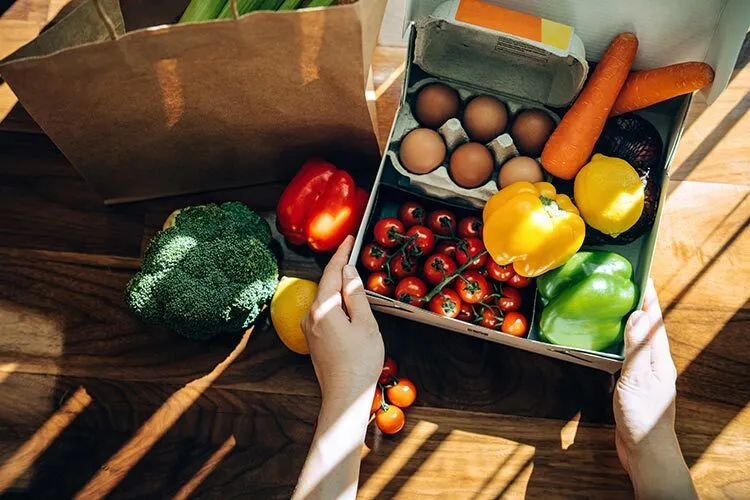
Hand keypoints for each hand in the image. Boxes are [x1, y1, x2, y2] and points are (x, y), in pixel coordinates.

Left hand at [295, 236, 383, 499]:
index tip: (348, 238)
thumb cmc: (360, 361)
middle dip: (339, 268)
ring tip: (352, 275)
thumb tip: (348, 271)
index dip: (341, 254)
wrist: (345, 396)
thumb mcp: (365, 323)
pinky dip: (335, 302)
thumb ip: (355, 294)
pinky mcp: (313, 340)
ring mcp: (309, 329)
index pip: (332, 272)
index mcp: (323, 308)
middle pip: (326, 284)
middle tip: (352, 252)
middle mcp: (310, 316)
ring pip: (324, 299)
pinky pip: (323, 312)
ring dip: (337, 286)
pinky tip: (346, 304)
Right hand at [614, 278, 695, 498]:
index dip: (649, 298)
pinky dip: (622, 342)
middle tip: (625, 286)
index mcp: (660, 359)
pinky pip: (629, 355)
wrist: (645, 451)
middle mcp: (656, 364)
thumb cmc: (643, 418)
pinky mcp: (635, 384)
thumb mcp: (638, 378)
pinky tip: (611, 343)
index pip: (655, 321)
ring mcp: (646, 374)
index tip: (642, 277)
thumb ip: (637, 347)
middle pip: (648, 328)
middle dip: (640, 306)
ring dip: (630, 323)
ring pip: (638, 341)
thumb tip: (638, 315)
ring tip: (616, 307)